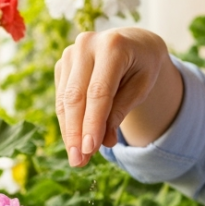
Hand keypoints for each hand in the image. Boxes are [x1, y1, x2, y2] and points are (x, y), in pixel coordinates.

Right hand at [54, 28, 181, 166]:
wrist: (133, 43)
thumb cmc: (143, 66)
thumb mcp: (142, 87)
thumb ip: (121, 111)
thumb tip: (104, 142)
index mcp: (112, 46)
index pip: (99, 92)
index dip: (92, 122)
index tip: (89, 149)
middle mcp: (86, 45)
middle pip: (76, 97)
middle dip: (76, 132)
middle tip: (79, 162)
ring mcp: (70, 53)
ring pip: (65, 100)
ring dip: (69, 132)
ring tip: (77, 159)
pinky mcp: (62, 65)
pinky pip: (61, 99)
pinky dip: (67, 123)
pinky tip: (74, 142)